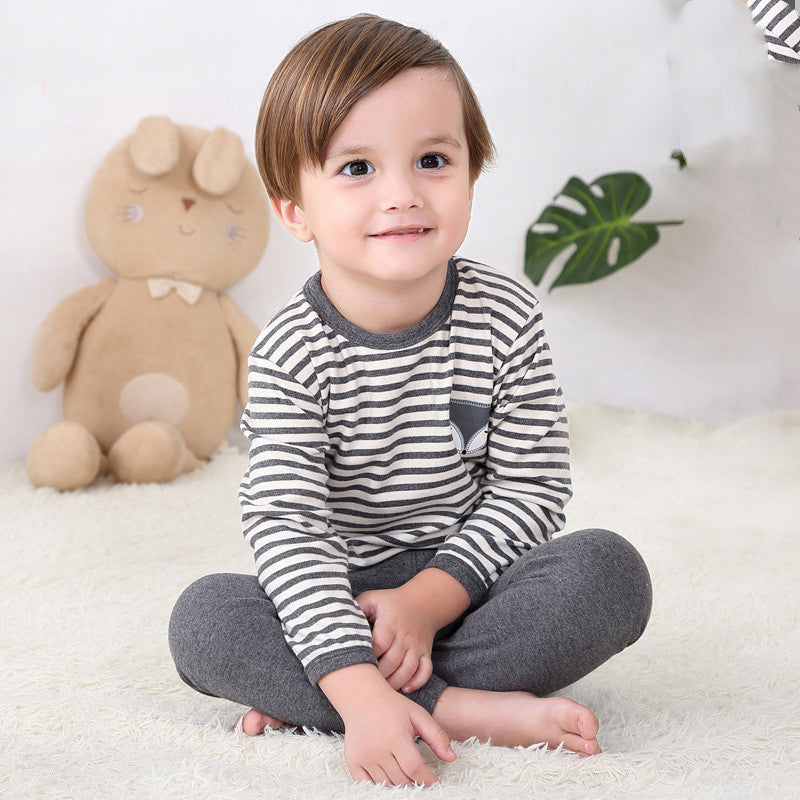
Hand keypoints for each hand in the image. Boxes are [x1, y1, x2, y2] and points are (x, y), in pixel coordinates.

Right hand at [319, 664, 455, 785]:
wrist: (361, 697)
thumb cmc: (393, 706)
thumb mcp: (418, 715)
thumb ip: (436, 736)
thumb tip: (452, 758)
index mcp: (396, 736)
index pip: (415, 768)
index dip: (427, 779)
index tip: (434, 781)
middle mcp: (378, 748)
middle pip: (401, 779)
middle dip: (415, 781)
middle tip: (420, 776)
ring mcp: (364, 756)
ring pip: (386, 784)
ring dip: (399, 784)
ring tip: (406, 773)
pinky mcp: (353, 761)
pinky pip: (367, 785)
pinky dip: (379, 786)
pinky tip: (388, 777)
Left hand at [355, 585, 436, 692]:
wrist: (423, 602)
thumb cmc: (390, 602)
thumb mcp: (372, 599)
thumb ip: (355, 608)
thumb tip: (334, 620)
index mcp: (390, 622)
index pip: (379, 643)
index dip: (367, 656)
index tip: (356, 663)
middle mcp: (405, 635)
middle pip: (392, 660)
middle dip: (378, 675)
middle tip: (364, 683)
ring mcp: (417, 646)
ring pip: (408, 669)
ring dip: (395, 683)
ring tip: (380, 690)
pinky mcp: (425, 653)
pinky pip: (425, 671)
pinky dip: (417, 682)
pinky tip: (405, 688)